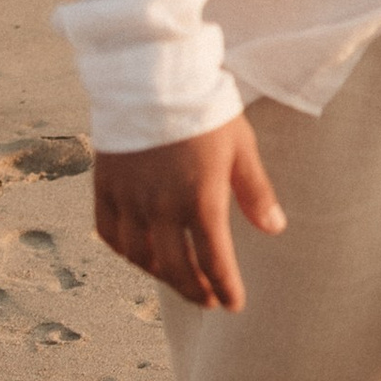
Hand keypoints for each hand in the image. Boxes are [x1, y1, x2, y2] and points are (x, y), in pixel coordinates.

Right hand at [93, 115, 285, 309]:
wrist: (151, 75)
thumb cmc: (204, 109)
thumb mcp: (241, 147)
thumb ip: (256, 192)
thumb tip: (276, 229)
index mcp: (200, 199)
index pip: (214, 260)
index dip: (225, 288)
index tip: (233, 305)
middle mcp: (160, 207)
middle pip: (175, 268)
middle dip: (194, 290)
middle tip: (208, 301)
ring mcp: (129, 199)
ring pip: (140, 257)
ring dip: (161, 275)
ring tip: (178, 279)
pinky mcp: (105, 187)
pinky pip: (110, 234)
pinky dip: (125, 252)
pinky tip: (140, 255)